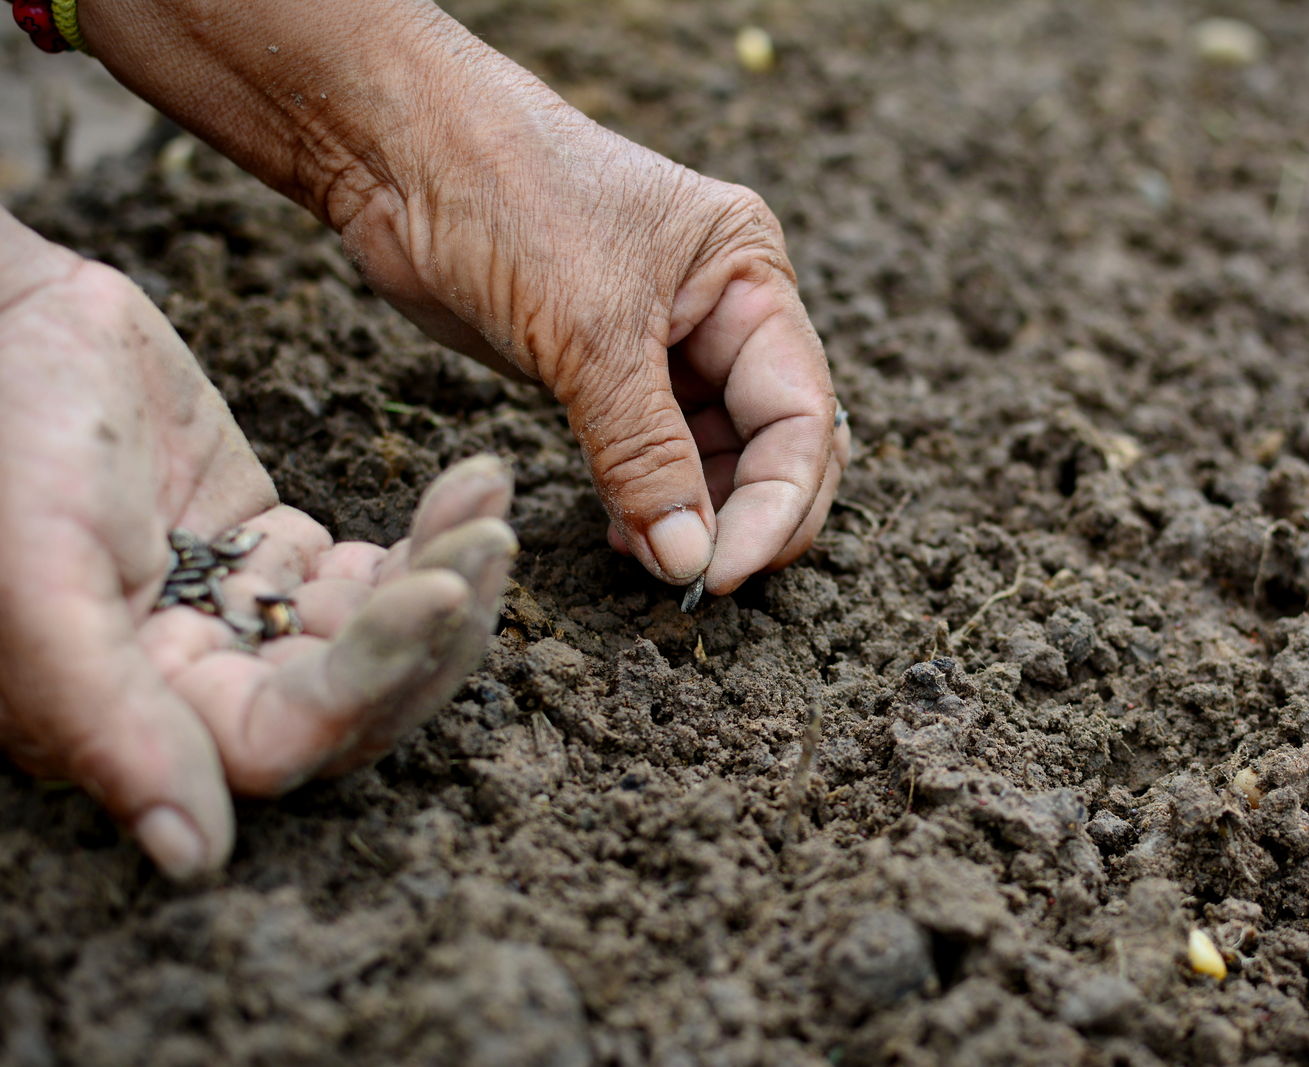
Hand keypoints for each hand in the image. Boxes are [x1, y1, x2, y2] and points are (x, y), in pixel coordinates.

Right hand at [0, 213, 516, 878]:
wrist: (5, 319)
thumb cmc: (0, 440)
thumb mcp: (38, 583)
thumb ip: (109, 721)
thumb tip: (192, 858)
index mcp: (133, 713)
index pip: (286, 738)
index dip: (376, 676)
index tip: (444, 590)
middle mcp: (195, 682)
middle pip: (357, 696)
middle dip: (436, 623)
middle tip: (493, 541)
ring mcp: (241, 615)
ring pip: (377, 634)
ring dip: (447, 571)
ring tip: (490, 497)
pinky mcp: (271, 551)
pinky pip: (372, 571)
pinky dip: (429, 531)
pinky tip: (473, 484)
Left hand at [81, 0, 849, 595]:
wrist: (398, 155)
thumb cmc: (505, 198)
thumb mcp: (587, 333)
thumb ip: (644, 454)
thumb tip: (688, 560)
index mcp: (749, 276)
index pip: (800, 412)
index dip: (778, 502)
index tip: (729, 569)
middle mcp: (723, 310)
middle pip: (775, 442)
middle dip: (748, 516)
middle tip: (701, 581)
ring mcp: (667, 343)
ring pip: (715, 458)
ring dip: (692, 518)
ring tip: (650, 561)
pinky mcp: (606, 369)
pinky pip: (653, 456)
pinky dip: (645, 504)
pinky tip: (622, 536)